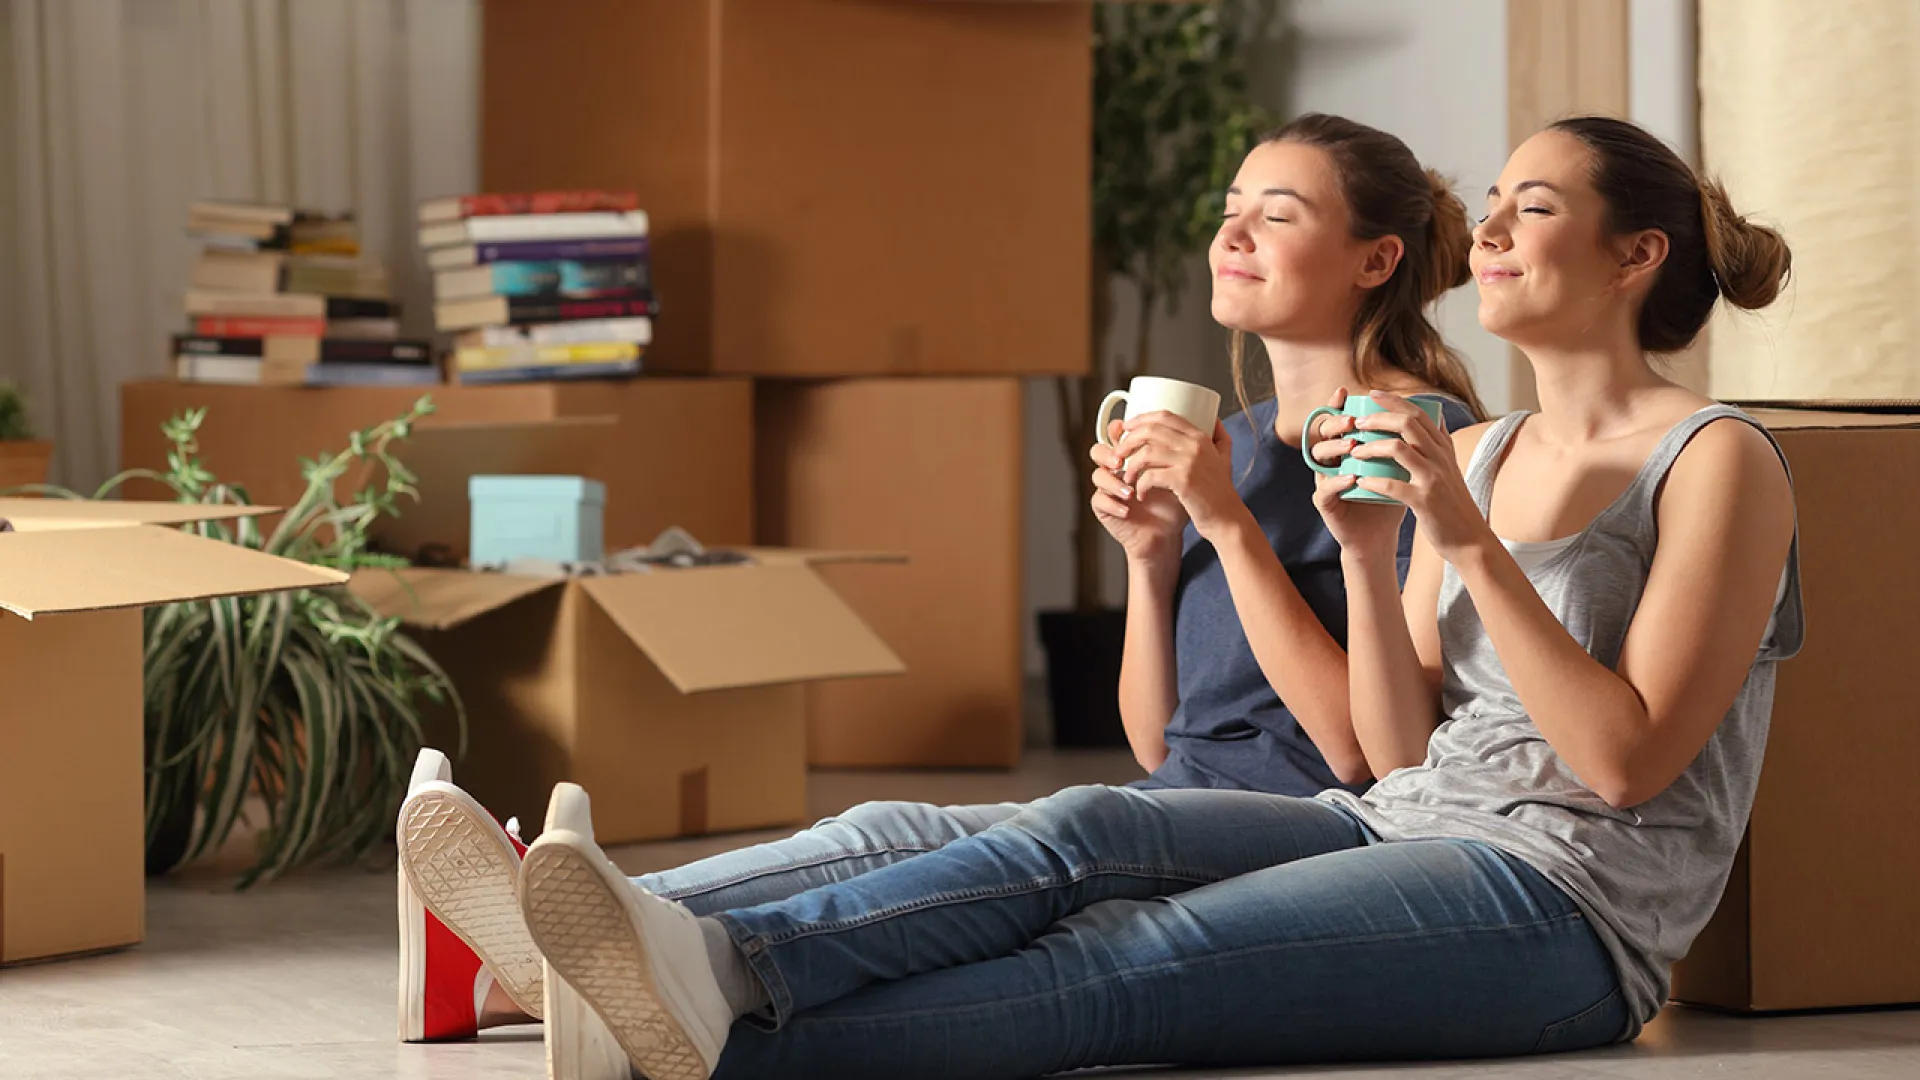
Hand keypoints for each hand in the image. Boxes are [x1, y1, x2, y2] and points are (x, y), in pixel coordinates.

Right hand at [1089, 420, 1188, 562]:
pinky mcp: (1105, 508)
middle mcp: (1118, 470)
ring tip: (1129, 491)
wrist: (1168, 535)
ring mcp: (1109, 489)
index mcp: (1134, 456)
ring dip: (1112, 481)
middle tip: (1122, 460)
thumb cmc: (1176, 504)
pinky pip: (1099, 501)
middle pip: (1100, 450)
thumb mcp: (1187, 474)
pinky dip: (1112, 503)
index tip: (1129, 428)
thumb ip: (1194, 448)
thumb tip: (1215, 420)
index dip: (1120, 430)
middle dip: (1111, 452)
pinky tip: (1127, 509)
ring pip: (1098, 475)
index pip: (1120, 435)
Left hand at [1113, 411, 1250, 542]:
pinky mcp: (1182, 481)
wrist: (1227, 519)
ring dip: (1130, 466)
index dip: (1141, 418)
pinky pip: (1149, 476)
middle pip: (1151, 430)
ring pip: (1146, 453)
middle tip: (1118, 454)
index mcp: (1200, 437)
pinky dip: (1140, 485)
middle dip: (1128, 440)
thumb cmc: (1220, 492)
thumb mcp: (1224, 458)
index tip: (1126, 427)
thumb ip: (1220, 437)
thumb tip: (1214, 418)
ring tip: (1126, 478)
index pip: (1165, 416)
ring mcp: (1189, 462)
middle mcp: (1195, 445)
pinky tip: (1141, 494)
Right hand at [1308, 387, 1409, 555]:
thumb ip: (1410, 441)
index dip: (1338, 404)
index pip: (1339, 419)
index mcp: (1347, 446)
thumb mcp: (1401, 466)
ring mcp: (1325, 479)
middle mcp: (1332, 459)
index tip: (1347, 391)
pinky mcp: (1325, 503)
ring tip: (1353, 445)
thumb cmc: (1390, 498)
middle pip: (1323, 432)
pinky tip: (1352, 478)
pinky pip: (1324, 488)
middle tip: (1352, 419)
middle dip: (1335, 421)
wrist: (1379, 536)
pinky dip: (1338, 482)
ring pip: (1318, 456)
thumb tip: (1436, 413)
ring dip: (1335, 448)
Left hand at [1343, 390, 1491, 561]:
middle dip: (1378, 417)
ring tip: (1354, 451)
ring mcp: (1433, 479)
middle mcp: (1440, 459)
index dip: (1395, 401)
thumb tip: (1436, 417)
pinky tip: (1358, 482)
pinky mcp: (1424, 502)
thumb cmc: (1454, 505)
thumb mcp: (1452, 469)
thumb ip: (1442, 445)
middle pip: (1407, 423)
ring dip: (1370, 446)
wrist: (1470, 540)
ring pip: (1398, 448)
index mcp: (1444, 449)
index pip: (1419, 413)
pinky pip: (1392, 485)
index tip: (1374, 394)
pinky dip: (1372, 482)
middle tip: (1357, 422)